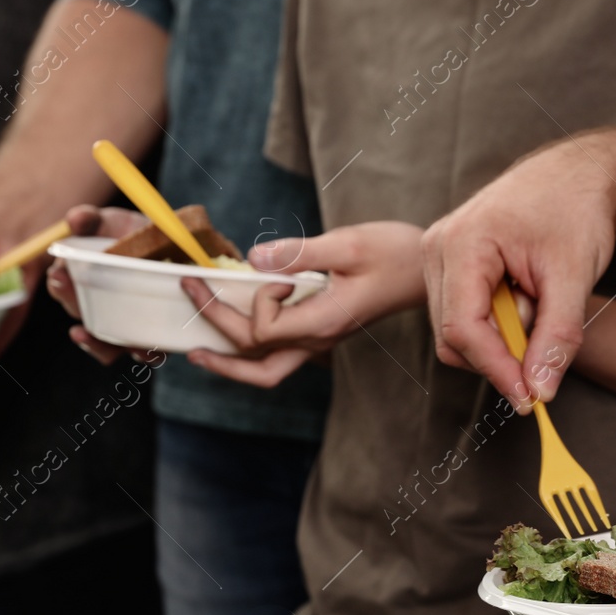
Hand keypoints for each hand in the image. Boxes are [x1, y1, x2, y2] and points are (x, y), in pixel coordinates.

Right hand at [44, 205, 151, 364]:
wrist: (180, 249)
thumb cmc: (136, 236)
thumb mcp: (113, 223)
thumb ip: (92, 220)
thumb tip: (74, 219)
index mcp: (85, 282)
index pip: (64, 288)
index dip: (60, 284)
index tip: (59, 274)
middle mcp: (102, 309)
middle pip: (81, 316)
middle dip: (75, 306)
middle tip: (75, 294)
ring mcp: (127, 326)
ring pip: (108, 347)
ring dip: (99, 345)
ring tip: (93, 334)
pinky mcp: (155, 336)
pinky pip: (147, 353)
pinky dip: (143, 353)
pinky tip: (144, 348)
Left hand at [183, 221, 426, 386]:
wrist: (427, 271)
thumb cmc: (395, 254)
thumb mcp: (348, 243)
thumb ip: (299, 253)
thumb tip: (254, 259)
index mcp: (324, 322)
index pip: (265, 327)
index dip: (256, 297)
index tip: (273, 270)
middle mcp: (319, 339)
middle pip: (255, 359)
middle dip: (216, 332)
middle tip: (188, 292)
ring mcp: (319, 340)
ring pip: (266, 370)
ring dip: (229, 363)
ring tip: (197, 351)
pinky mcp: (320, 331)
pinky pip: (278, 353)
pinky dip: (250, 350)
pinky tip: (233, 331)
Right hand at [421, 142, 615, 409]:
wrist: (575, 174)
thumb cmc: (576, 211)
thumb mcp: (574, 277)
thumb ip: (556, 337)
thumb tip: (540, 391)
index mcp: (463, 242)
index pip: (464, 329)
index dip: (497, 370)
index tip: (531, 399)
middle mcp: (437, 247)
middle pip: (454, 337)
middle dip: (502, 352)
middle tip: (548, 340)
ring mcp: (437, 256)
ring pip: (456, 332)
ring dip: (501, 336)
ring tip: (538, 302)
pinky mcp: (447, 266)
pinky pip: (462, 316)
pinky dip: (496, 324)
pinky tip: (524, 298)